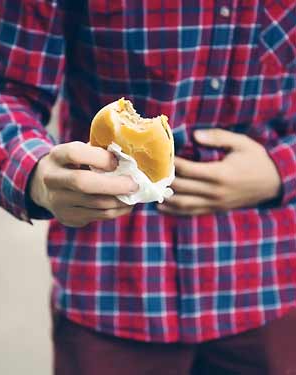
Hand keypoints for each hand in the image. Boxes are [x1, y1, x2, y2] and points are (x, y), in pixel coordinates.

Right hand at [30, 141, 137, 226]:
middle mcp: (52, 180)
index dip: (100, 158)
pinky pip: (99, 216)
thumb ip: (99, 151)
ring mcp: (58, 202)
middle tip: (134, 184)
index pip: (75, 154)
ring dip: (120, 201)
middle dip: (114, 185)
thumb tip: (128, 158)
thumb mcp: (79, 151)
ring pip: (95, 204)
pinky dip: (116, 210)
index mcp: (57, 156)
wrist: (45, 187)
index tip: (117, 162)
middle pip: (83, 183)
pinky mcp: (68, 218)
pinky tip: (124, 204)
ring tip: (133, 194)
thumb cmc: (73, 164)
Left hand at [158, 129, 281, 215]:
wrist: (274, 184)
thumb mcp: (241, 143)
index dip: (170, 163)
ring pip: (182, 204)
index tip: (158, 156)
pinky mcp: (214, 210)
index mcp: (219, 174)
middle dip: (162, 180)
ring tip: (150, 190)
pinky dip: (174, 211)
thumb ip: (217, 138)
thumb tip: (194, 135)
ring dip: (164, 198)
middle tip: (147, 173)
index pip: (186, 169)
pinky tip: (162, 206)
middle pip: (180, 187)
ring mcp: (213, 203)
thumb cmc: (257, 160)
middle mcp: (213, 191)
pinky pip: (190, 213)